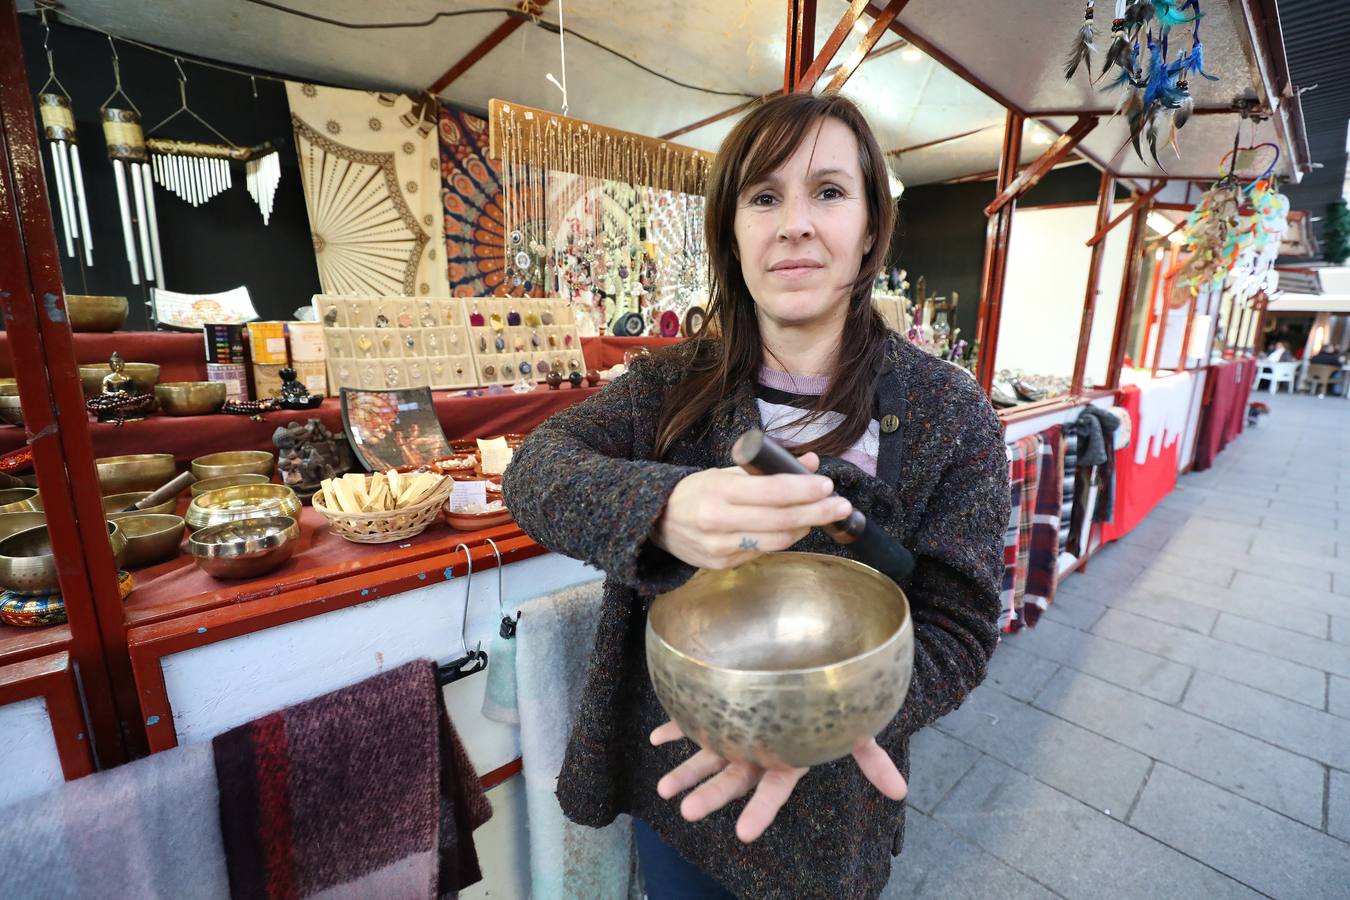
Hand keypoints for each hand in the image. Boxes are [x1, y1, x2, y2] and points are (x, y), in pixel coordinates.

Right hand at [650, 452, 852, 569]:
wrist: (656, 522)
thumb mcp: (724, 472)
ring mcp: (720, 548)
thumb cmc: (694, 492)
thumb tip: (810, 463)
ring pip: (776, 540)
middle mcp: (719, 521)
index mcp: (718, 491)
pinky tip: (794, 528)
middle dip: (816, 512)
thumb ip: (767, 469)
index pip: (771, 491)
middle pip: (780, 519)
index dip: (803, 489)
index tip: (827, 486)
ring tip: (821, 515)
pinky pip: (762, 551)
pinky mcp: (722, 566)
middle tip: (842, 506)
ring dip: (804, 528)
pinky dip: (783, 539)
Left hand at [650, 721, 907, 842]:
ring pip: (710, 755)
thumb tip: (902, 794)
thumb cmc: (836, 701)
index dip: (760, 811)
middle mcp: (761, 747)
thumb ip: (873, 760)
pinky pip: (696, 720)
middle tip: (686, 811)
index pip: (774, 790)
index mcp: (788, 757)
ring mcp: (740, 728)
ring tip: (663, 790)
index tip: (742, 834)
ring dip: (686, 770)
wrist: (816, 669)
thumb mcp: (858, 730)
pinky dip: (676, 728)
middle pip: (734, 777)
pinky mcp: (724, 706)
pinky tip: (657, 738)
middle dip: (710, 794)